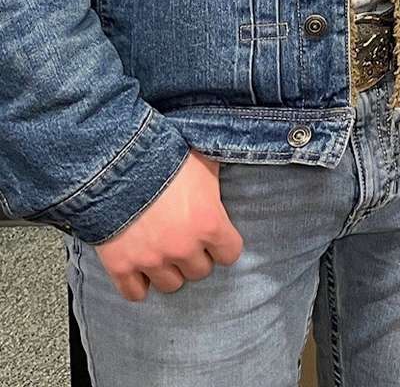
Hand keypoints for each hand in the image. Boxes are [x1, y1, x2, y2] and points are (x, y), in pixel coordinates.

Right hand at [94, 151, 242, 301]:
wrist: (117, 161)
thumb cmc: (167, 156)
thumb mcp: (205, 161)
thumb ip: (217, 179)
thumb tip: (232, 164)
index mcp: (210, 223)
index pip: (230, 253)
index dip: (224, 244)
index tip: (217, 237)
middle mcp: (183, 247)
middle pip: (200, 271)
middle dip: (196, 256)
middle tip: (187, 240)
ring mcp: (151, 260)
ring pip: (171, 285)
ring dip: (170, 271)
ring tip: (166, 254)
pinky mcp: (121, 266)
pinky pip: (135, 293)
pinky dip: (138, 285)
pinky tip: (141, 272)